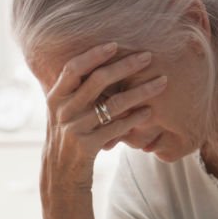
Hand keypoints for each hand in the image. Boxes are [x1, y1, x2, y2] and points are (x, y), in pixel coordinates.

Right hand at [41, 42, 167, 195]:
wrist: (60, 174)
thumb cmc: (68, 136)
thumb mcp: (63, 111)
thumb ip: (75, 90)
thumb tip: (100, 63)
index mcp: (56, 96)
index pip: (74, 68)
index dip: (93, 55)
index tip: (115, 44)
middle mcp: (63, 110)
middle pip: (98, 81)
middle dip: (125, 66)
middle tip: (149, 56)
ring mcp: (75, 128)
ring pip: (113, 105)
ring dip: (140, 92)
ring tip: (162, 83)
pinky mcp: (88, 146)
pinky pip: (117, 128)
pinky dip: (135, 119)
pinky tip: (149, 111)